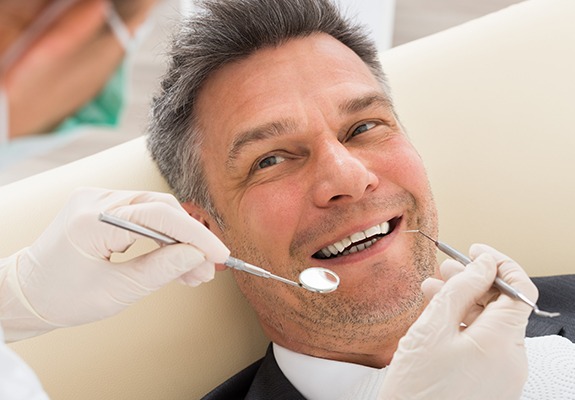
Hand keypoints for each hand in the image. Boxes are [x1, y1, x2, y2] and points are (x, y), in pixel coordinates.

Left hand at [0, 187, 229, 340]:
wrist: (28, 294)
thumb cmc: (62, 298)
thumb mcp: (116, 292)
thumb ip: (160, 270)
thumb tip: (196, 256)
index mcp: (92, 220)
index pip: (159, 216)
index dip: (196, 235)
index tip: (220, 254)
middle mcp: (95, 200)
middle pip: (161, 208)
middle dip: (190, 238)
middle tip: (208, 268)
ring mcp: (98, 200)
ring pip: (156, 212)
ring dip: (179, 239)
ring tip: (195, 272)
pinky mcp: (102, 208)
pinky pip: (143, 216)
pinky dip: (162, 237)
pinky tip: (176, 260)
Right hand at [378, 244, 537, 399]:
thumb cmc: (417, 388)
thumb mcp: (432, 327)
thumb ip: (461, 289)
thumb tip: (483, 264)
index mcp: (502, 342)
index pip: (519, 288)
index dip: (498, 263)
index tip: (475, 252)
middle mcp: (512, 359)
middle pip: (503, 306)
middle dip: (475, 282)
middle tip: (447, 267)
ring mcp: (504, 374)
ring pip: (492, 324)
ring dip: (466, 303)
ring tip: (434, 290)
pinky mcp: (492, 383)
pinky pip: (486, 344)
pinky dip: (465, 326)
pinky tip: (440, 318)